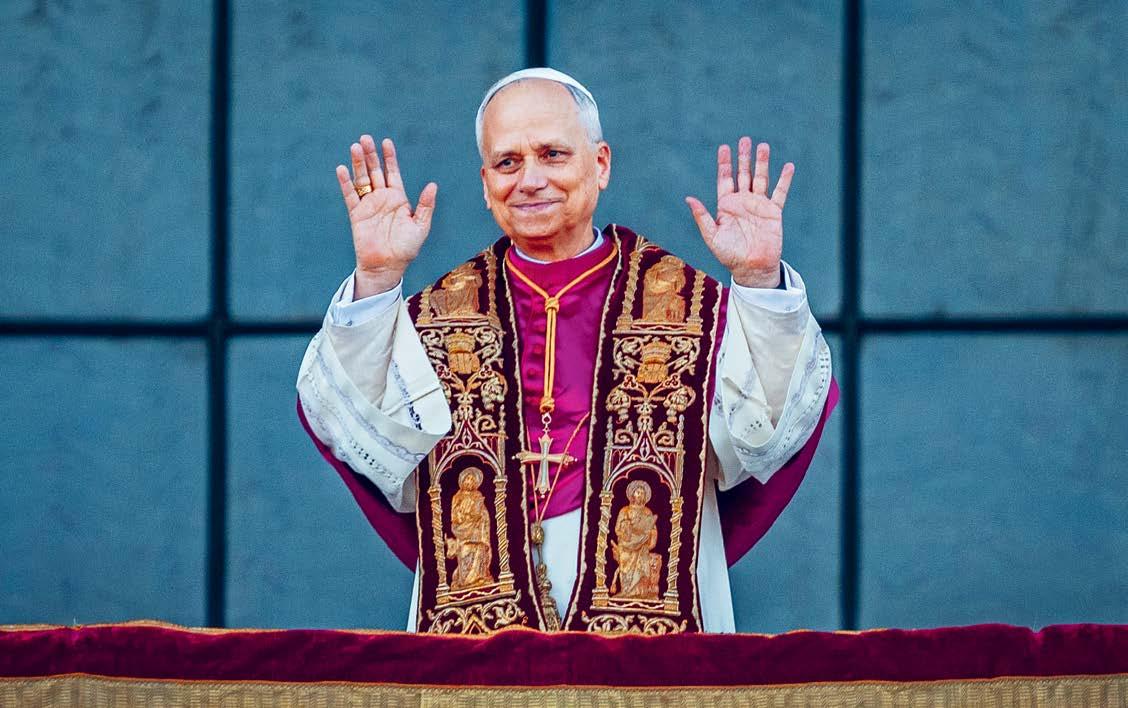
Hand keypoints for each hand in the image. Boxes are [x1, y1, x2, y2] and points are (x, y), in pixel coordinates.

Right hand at [335, 136, 437, 297]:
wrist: (388, 266)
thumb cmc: (406, 249)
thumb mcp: (420, 226)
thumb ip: (425, 205)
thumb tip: (432, 185)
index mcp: (398, 199)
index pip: (393, 172)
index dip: (389, 157)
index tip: (386, 142)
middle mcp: (382, 198)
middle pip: (375, 171)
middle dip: (370, 155)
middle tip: (365, 138)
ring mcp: (368, 205)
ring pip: (362, 179)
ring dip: (358, 164)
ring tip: (355, 147)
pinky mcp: (356, 214)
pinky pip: (350, 195)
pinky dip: (345, 183)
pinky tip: (342, 169)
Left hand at [685, 137, 793, 287]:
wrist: (751, 268)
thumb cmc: (729, 254)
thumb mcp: (712, 235)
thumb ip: (702, 216)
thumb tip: (689, 198)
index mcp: (726, 205)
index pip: (725, 179)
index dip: (724, 164)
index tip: (724, 148)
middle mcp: (743, 202)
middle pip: (743, 174)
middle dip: (743, 158)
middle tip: (744, 140)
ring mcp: (758, 205)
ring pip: (760, 179)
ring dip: (762, 163)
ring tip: (763, 146)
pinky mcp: (773, 212)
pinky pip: (780, 193)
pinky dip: (784, 180)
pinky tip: (788, 166)